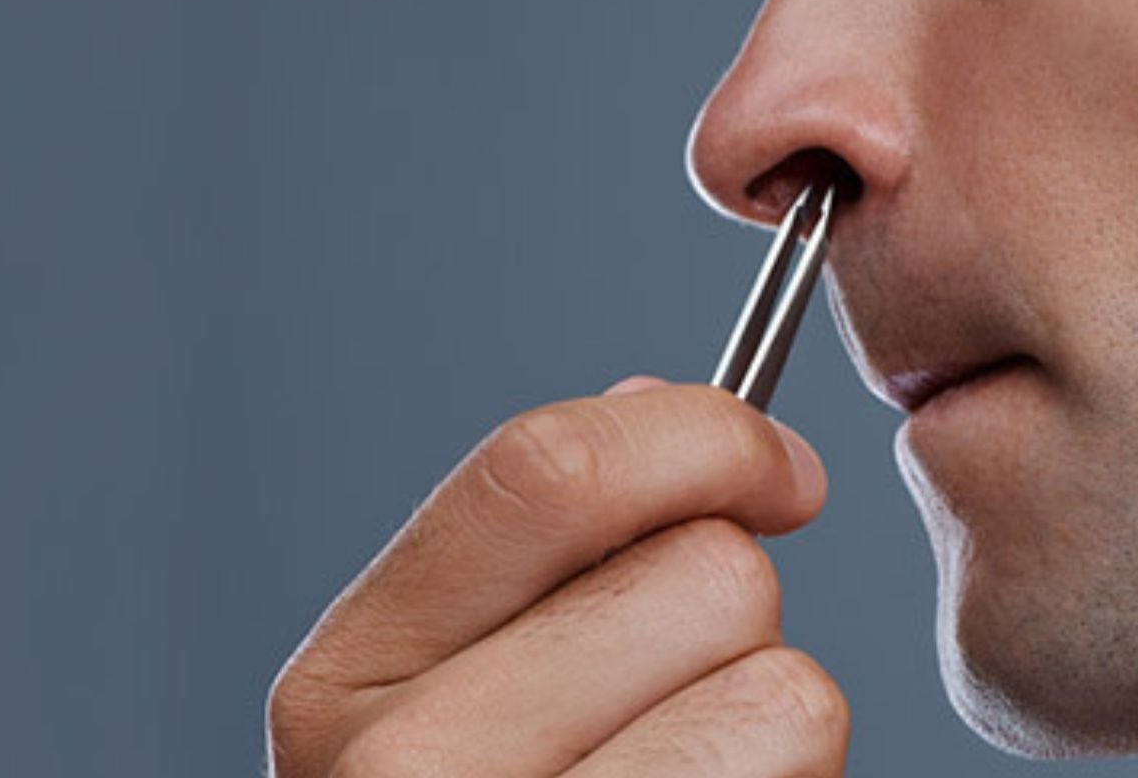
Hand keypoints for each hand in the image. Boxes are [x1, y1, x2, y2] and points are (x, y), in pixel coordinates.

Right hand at [267, 377, 847, 775]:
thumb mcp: (462, 693)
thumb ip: (541, 550)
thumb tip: (646, 406)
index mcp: (349, 685)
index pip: (545, 470)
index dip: (702, 435)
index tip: (778, 473)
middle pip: (712, 576)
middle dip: (736, 625)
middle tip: (681, 711)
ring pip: (788, 695)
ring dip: (778, 732)